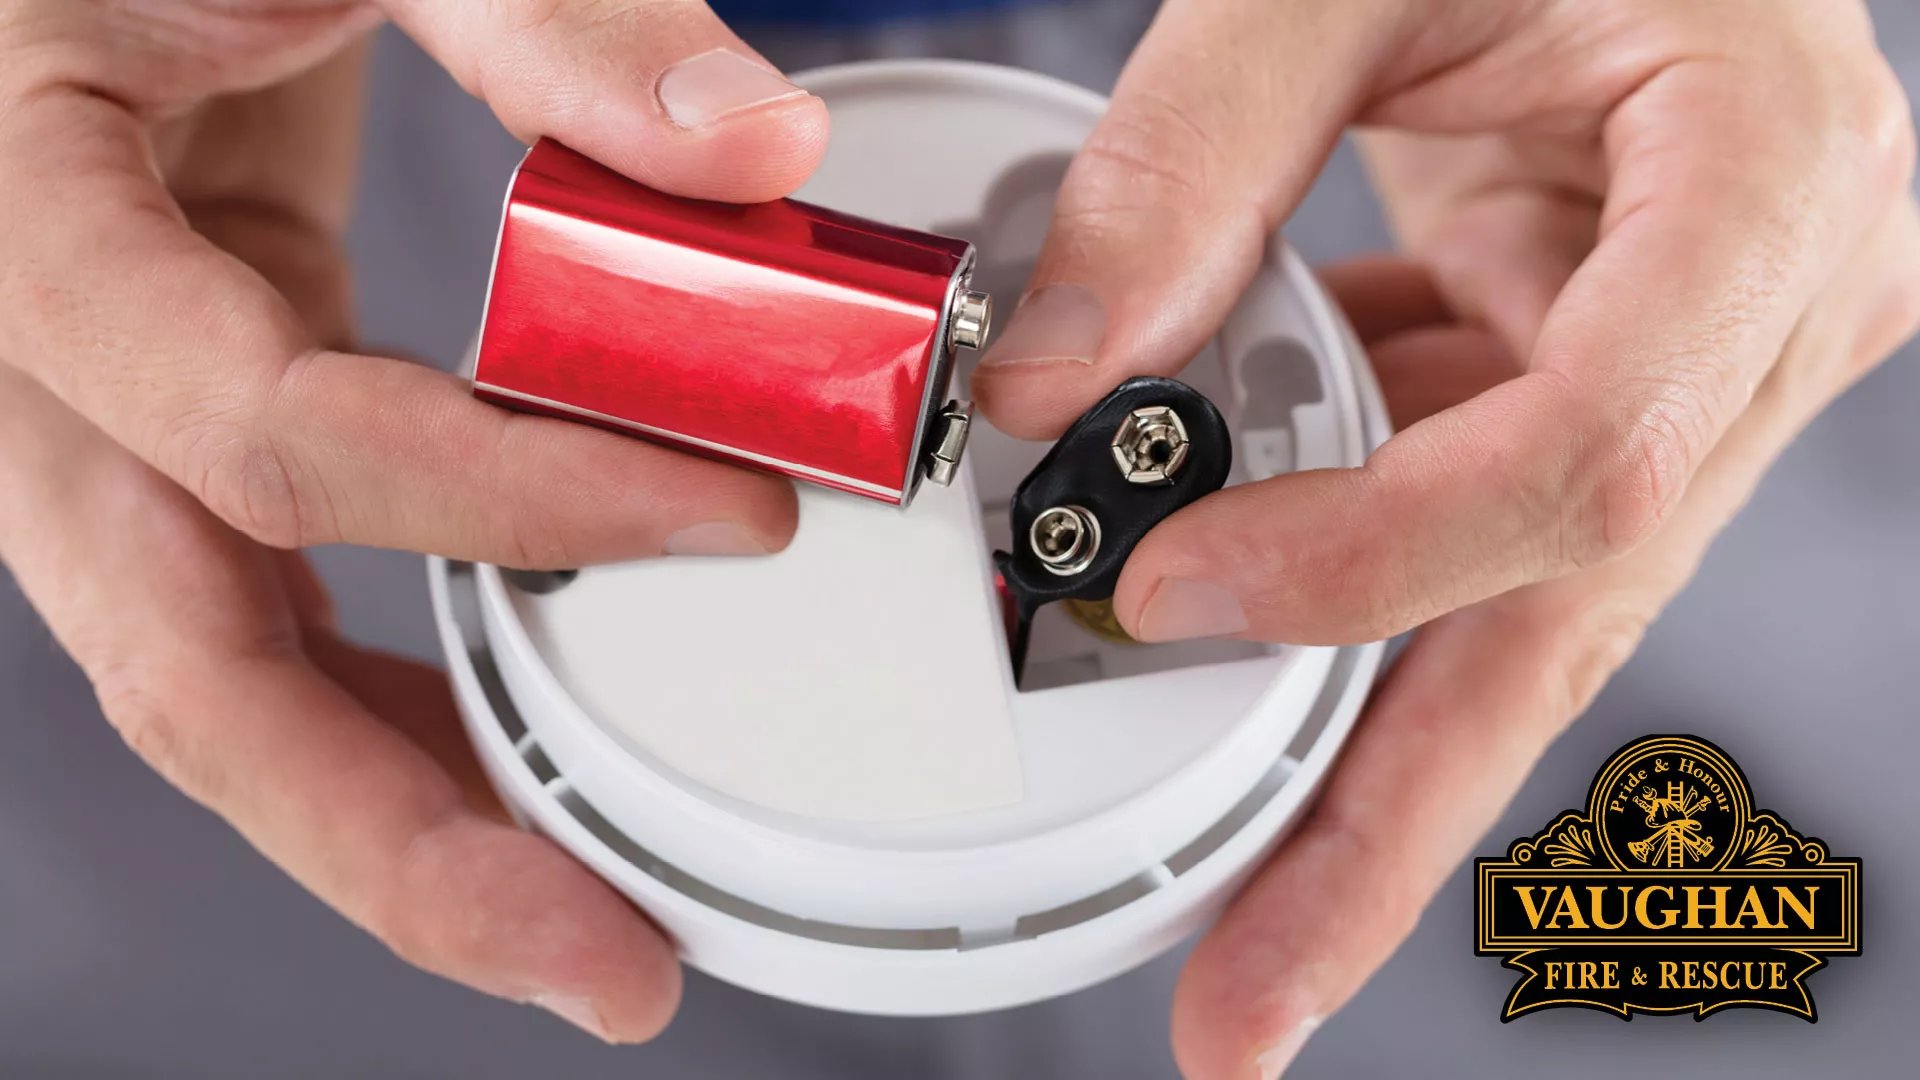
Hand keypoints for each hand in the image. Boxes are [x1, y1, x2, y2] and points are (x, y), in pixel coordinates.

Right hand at [0, 0, 831, 1040]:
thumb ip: (545, 16)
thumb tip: (760, 153)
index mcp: (23, 222)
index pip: (268, 434)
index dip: (511, 500)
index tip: (733, 513)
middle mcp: (31, 370)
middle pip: (189, 670)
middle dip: (406, 837)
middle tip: (601, 961)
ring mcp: (96, 425)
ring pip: (219, 679)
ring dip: (402, 815)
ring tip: (578, 927)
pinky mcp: (183, 428)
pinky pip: (263, 609)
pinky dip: (389, 697)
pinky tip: (507, 758)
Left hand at [964, 2, 1919, 1075]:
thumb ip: (1197, 149)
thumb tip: (1059, 366)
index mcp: (1762, 186)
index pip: (1590, 449)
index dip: (1380, 557)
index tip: (1176, 597)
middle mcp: (1757, 314)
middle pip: (1560, 619)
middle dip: (1389, 826)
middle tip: (1250, 995)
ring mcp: (1687, 360)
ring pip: (1508, 612)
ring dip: (1351, 756)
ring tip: (1235, 922)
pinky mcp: (1592, 370)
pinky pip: (1460, 523)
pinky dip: (1336, 592)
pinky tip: (1228, 657)